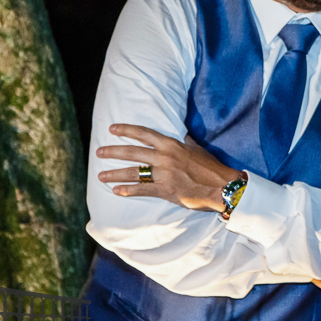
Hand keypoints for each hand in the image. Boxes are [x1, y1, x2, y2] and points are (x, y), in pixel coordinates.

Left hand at [96, 124, 241, 211]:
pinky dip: (128, 190)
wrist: (221, 187)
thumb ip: (187, 143)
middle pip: (133, 152)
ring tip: (101, 176)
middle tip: (99, 152)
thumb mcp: (199, 150)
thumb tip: (184, 136)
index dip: (127, 130)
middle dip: (113, 152)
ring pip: (133, 172)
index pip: (144, 134)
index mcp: (172, 145)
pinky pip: (142, 190)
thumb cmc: (212, 168)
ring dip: (115, 174)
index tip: (112, 129)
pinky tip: (117, 191)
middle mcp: (165, 157)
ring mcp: (164, 174)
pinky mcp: (165, 190)